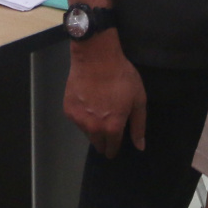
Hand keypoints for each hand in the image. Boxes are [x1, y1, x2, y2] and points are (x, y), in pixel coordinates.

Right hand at [65, 31, 145, 156]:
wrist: (96, 58)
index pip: (112, 148)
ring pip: (87, 132)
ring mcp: (78, 119)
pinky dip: (83, 116)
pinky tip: (88, 102)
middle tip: (108, 127)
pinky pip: (77, 120)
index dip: (114, 149)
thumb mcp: (138, 100)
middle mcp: (94, 128)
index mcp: (112, 127)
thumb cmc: (121, 77)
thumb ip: (138, 126)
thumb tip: (139, 147)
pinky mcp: (68, 109)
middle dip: (104, 141)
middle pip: (98, 144)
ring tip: (99, 110)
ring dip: (92, 128)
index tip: (114, 147)